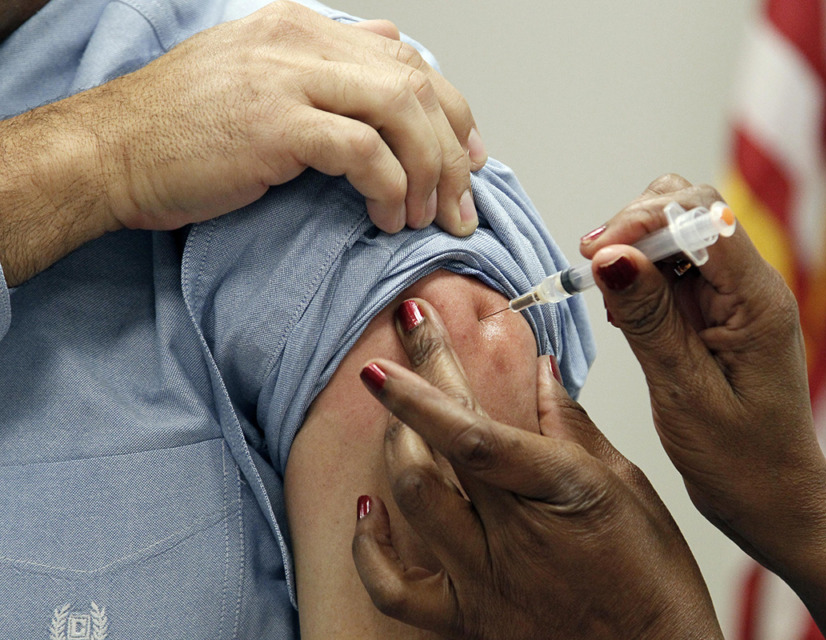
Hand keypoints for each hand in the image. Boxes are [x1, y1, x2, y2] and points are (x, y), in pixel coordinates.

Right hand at [0, 2, 485, 285]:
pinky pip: (364, 151)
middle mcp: (299, 42)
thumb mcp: (256, 81)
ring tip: (427, 217)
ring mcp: (287, 78)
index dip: (452, 112)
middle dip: (453, 150)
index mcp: (300, 30)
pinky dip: (391, 188)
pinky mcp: (275, 124)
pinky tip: (387, 218)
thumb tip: (385, 68)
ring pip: (402, 112)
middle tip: (461, 202)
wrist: (108, 151)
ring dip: (430, 172)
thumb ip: (320, 72)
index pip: (406, 60)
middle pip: (416, 84)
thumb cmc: (179, 131)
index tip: (468, 158)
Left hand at [351, 298, 721, 639]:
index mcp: (561, 492)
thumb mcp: (628, 486)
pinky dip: (369, 546)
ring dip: (395, 447)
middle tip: (393, 347)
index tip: (407, 326)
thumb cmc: (652, 576)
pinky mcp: (467, 619)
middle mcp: (514, 538)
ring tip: (400, 417)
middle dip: (406, 388)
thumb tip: (541, 370)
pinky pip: (394, 589)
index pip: (475, 429)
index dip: (430, 378)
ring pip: (411, 503)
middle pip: (435, 453)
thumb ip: (574, 427)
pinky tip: (372, 507)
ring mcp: (484, 581)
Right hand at [579, 174, 825, 637]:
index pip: (701, 215)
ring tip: (606, 297)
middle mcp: (751, 285)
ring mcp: (735, 296)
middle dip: (634, 224)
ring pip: (677, 232)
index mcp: (757, 300)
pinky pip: (673, 270)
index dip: (643, 220)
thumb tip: (611, 256)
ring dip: (633, 249)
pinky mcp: (717, 310)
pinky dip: (640, 276)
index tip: (596, 255)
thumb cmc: (740, 460)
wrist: (774, 498)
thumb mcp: (684, 391)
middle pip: (689, 207)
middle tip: (592, 268)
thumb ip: (648, 319)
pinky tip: (624, 313)